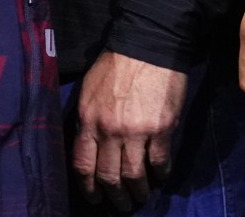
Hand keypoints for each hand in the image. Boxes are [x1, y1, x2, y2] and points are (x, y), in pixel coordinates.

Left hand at [72, 52, 189, 211]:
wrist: (147, 44)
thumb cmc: (116, 63)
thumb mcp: (89, 90)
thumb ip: (89, 120)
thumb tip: (90, 146)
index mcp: (88, 120)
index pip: (83, 165)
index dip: (89, 187)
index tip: (95, 198)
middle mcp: (109, 131)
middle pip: (109, 176)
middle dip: (115, 196)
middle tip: (121, 204)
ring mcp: (136, 131)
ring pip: (134, 175)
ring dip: (138, 192)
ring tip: (141, 197)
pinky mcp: (161, 129)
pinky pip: (159, 162)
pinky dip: (160, 174)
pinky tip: (160, 177)